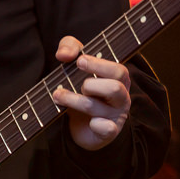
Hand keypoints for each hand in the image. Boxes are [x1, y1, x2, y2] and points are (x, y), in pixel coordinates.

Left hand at [52, 35, 131, 151]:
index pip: (118, 70)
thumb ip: (70, 47)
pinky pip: (107, 129)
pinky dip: (96, 124)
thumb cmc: (81, 86)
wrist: (82, 122)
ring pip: (98, 108)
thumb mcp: (75, 61)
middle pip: (115, 88)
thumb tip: (63, 55)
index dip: (99, 65)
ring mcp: (115, 115)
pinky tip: (87, 121)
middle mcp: (121, 96)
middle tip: (78, 85)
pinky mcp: (108, 132)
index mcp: (118, 78)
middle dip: (91, 85)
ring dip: (74, 100)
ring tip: (58, 96)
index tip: (79, 61)